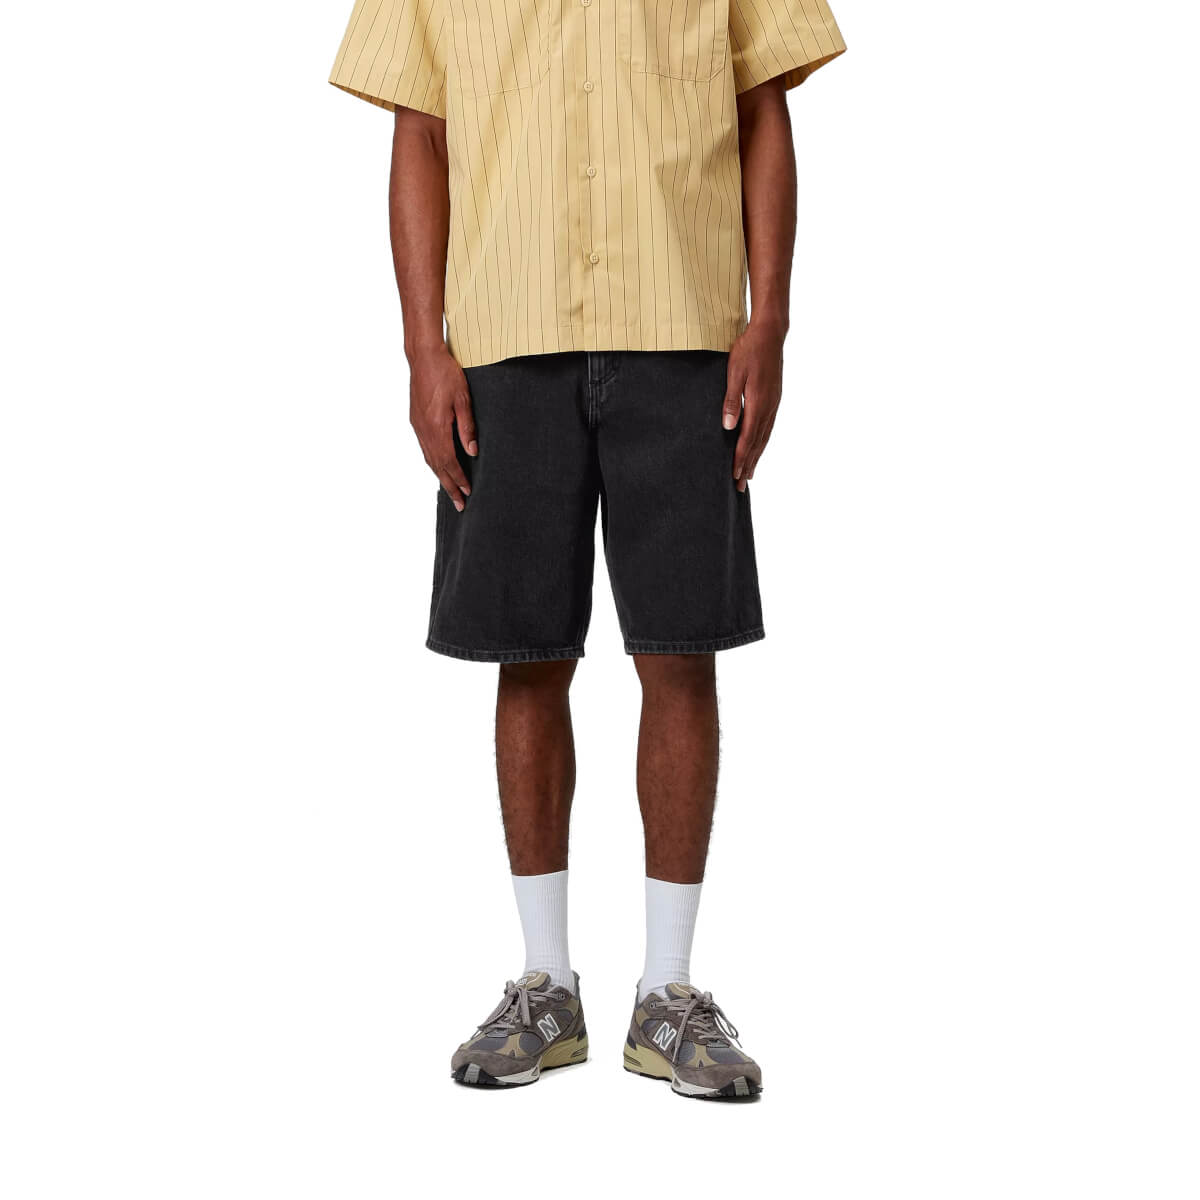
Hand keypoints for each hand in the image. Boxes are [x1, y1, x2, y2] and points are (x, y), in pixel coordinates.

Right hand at [408, 344, 476, 510]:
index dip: (459, 479)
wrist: (423, 357)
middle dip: (449, 486)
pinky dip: (433, 463)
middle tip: (459, 505)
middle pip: (438, 467)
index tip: (468, 492)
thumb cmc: (446, 373)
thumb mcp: (463, 399)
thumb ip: (467, 427)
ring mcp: (418, 427)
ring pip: (430, 459)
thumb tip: (473, 452)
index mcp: (437, 427)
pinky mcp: (416, 421)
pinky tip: (439, 467)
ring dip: (441, 477)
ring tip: (451, 491)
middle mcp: (425, 431)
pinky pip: (425, 449)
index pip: (450, 461)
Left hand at [722, 322, 784, 492]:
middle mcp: (768, 407)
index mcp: (757, 403)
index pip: (747, 439)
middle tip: (740, 486)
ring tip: (749, 474)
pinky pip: (768, 427)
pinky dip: (762, 443)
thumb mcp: (733, 374)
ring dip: (756, 457)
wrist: (770, 333)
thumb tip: (728, 428)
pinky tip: (758, 448)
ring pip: (764, 437)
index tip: (734, 476)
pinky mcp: (774, 399)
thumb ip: (731, 401)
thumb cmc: (748, 351)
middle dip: (748, 466)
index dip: (741, 459)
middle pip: (757, 444)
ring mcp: (773, 404)